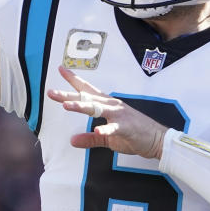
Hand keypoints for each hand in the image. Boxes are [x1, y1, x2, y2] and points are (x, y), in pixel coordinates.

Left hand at [47, 66, 167, 158]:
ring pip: (97, 109)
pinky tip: (98, 130)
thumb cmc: (133, 134)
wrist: (158, 139)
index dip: (73, 80)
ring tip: (66, 106)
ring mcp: (119, 115)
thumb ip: (90, 138)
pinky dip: (106, 129)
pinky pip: (114, 128)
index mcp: (107, 105)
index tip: (60, 69)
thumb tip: (72, 140)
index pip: (87, 90)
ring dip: (81, 107)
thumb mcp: (108, 137)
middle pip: (86, 98)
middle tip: (52, 92)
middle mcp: (111, 106)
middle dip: (68, 95)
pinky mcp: (126, 127)